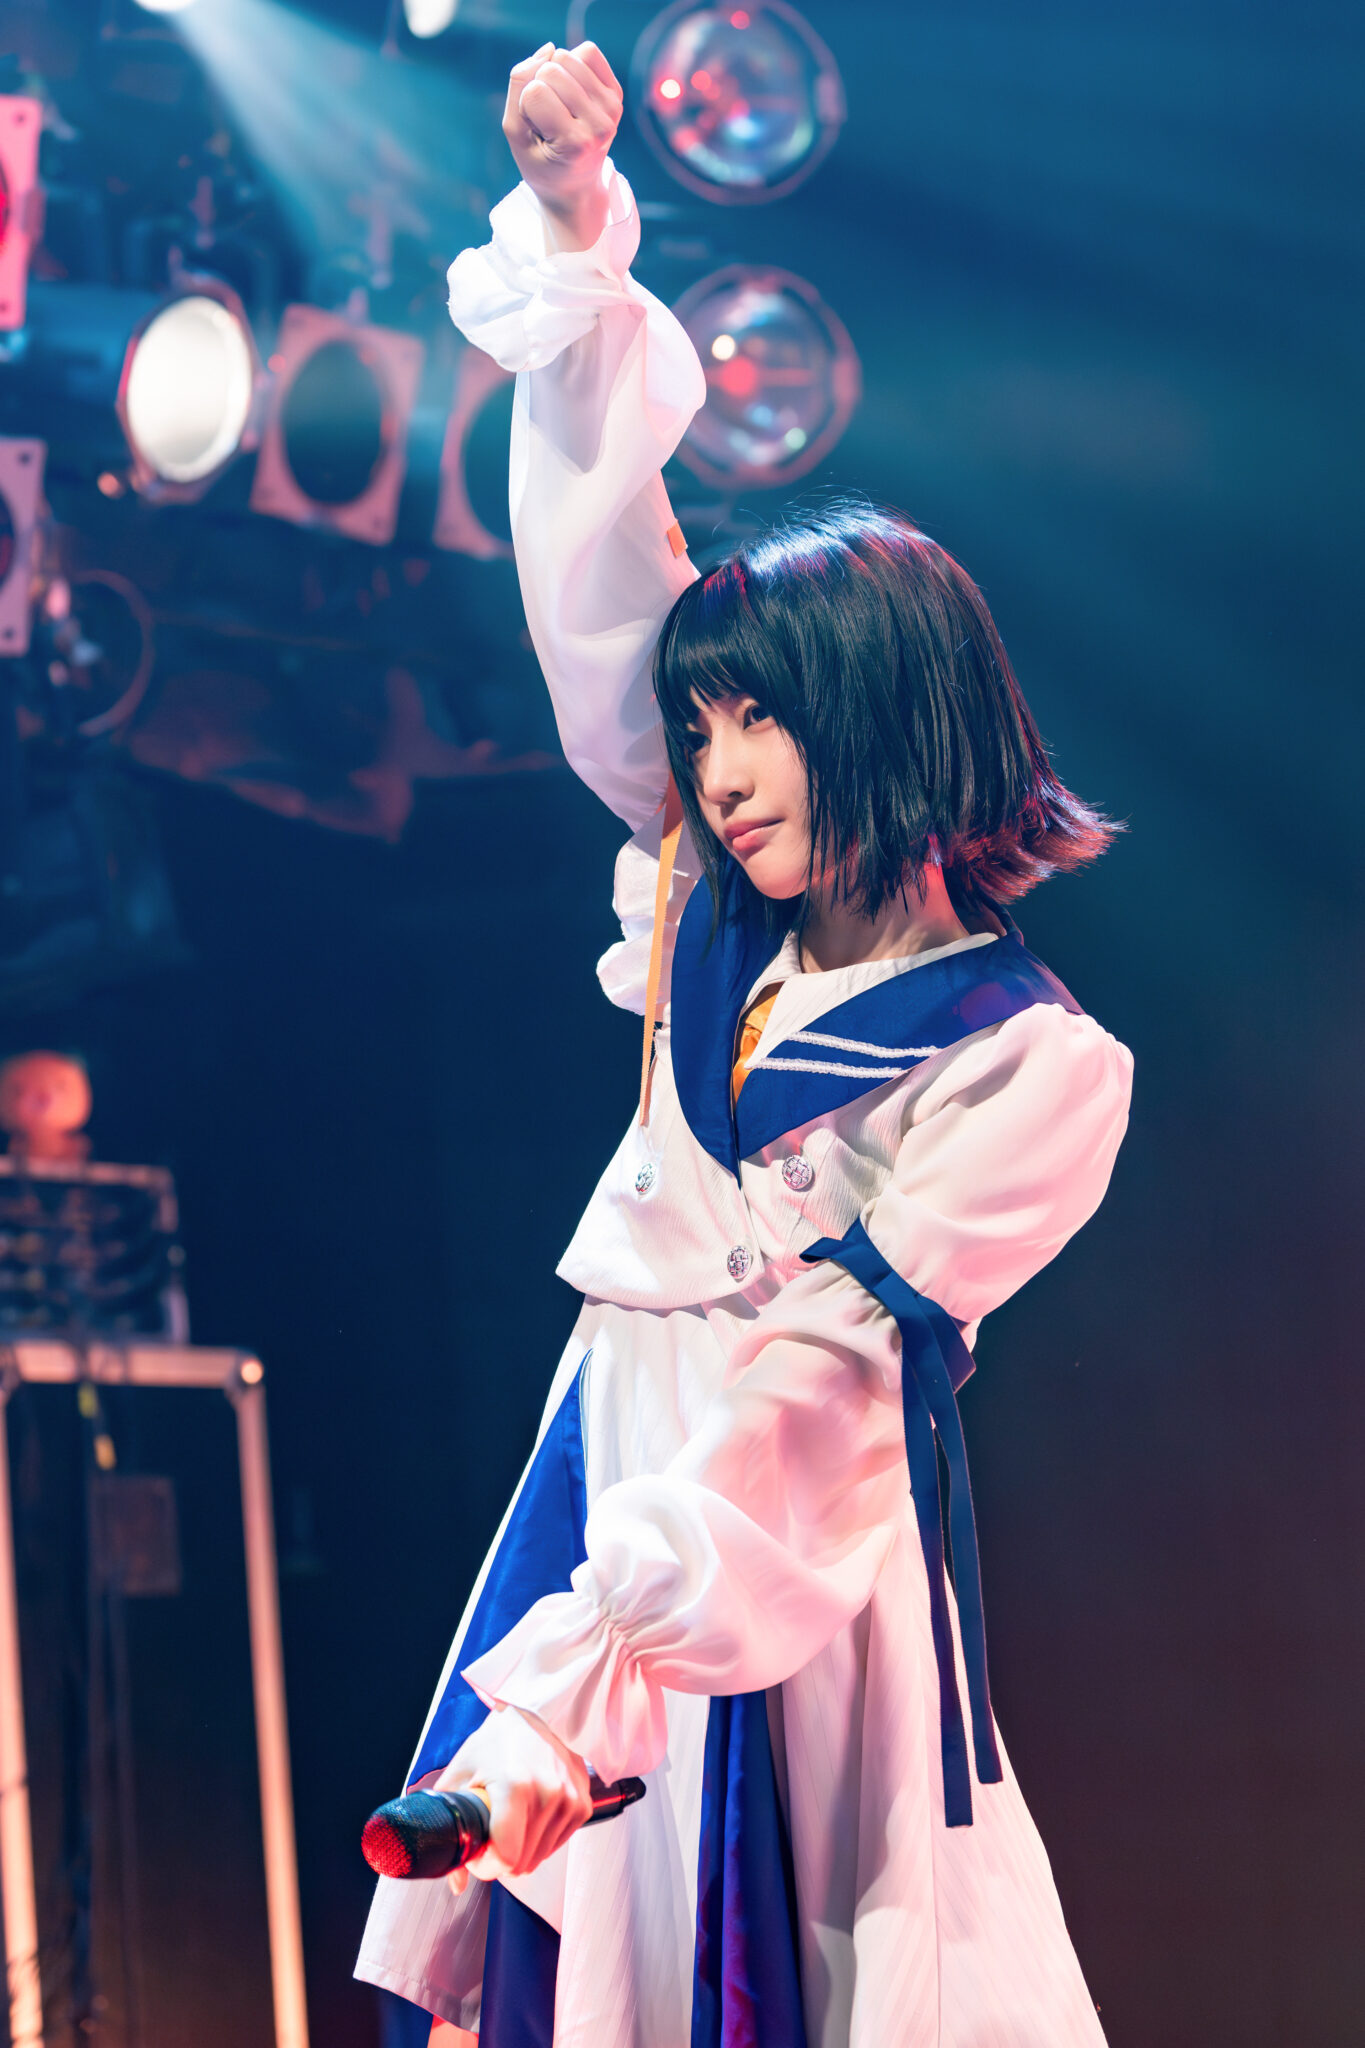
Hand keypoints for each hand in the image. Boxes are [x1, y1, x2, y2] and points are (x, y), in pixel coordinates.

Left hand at [434, 1703, 592, 1895]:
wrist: (534, 1714)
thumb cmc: (495, 1742)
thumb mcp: (460, 1776)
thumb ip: (450, 1828)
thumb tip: (455, 1880)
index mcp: (515, 1786)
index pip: (504, 1858)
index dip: (485, 1864)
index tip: (478, 1851)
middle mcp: (548, 1793)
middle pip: (521, 1864)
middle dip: (500, 1857)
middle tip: (491, 1830)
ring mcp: (569, 1799)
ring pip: (539, 1858)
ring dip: (521, 1848)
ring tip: (511, 1817)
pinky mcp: (583, 1804)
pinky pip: (556, 1844)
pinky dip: (541, 1838)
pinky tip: (531, 1814)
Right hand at [502, 41, 623, 250]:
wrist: (575, 185)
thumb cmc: (541, 160)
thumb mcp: (516, 133)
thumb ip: (519, 87)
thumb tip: (549, 47)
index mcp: (575, 144)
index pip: (535, 92)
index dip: (525, 106)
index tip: (537, 132)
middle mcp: (599, 126)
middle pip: (551, 69)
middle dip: (539, 87)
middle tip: (549, 121)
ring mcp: (612, 109)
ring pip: (567, 56)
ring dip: (554, 75)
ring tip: (561, 107)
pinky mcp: (616, 94)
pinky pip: (587, 52)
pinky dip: (573, 63)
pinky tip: (572, 90)